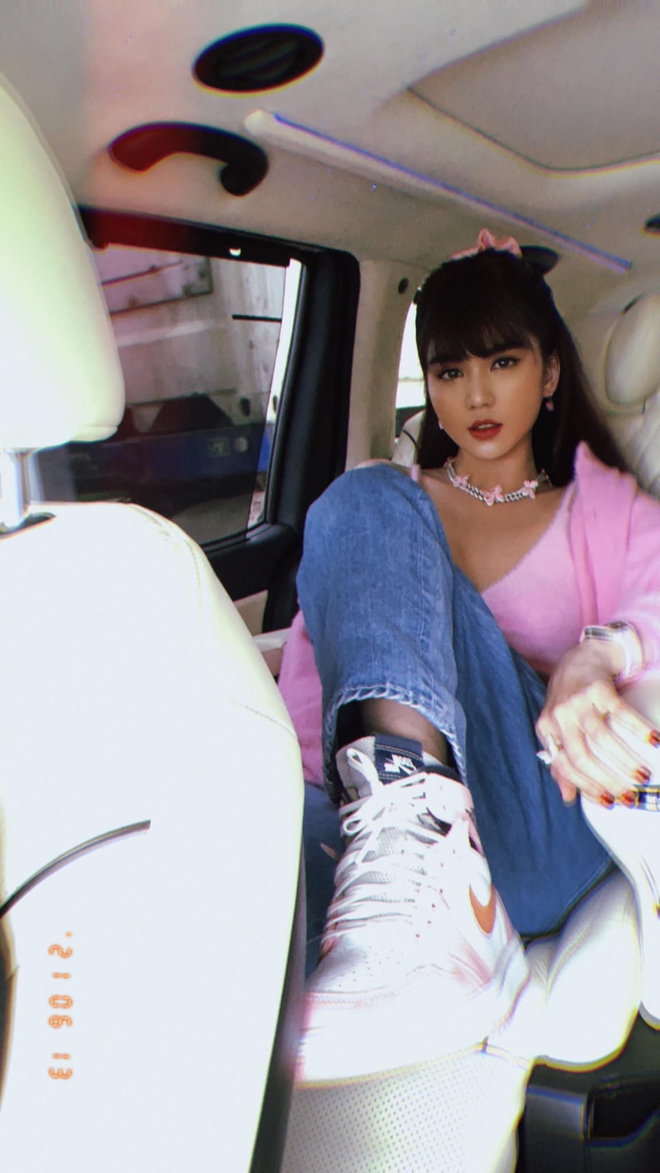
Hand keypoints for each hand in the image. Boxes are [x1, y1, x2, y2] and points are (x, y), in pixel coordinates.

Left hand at [536, 641, 656, 805]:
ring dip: (624, 760)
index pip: (564, 766)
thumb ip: (559, 762)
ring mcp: (578, 701)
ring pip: (601, 738)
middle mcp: (559, 716)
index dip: (587, 787)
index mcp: (547, 730)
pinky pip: (621, 713)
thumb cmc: (569, 700)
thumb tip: (568, 799)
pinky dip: (639, 729)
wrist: (580, 658)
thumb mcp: (556, 728)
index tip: (609, 802)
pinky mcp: (598, 689)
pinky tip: (654, 741)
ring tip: (643, 775)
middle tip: (630, 795)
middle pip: (582, 756)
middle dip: (607, 780)